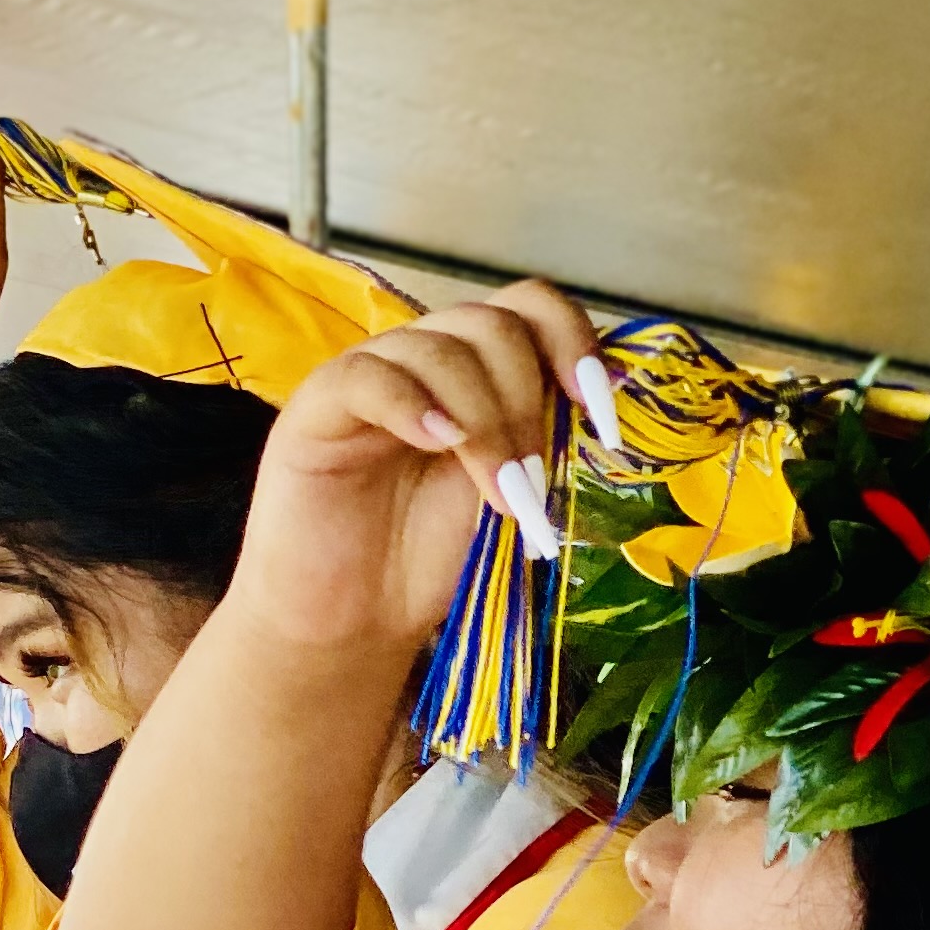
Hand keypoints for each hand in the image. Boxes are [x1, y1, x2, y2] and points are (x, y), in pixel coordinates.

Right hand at [223, 283, 599, 660]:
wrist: (351, 621)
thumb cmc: (425, 562)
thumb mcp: (506, 490)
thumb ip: (542, 434)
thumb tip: (613, 387)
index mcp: (472, 372)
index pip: (528, 308)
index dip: (572, 342)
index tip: (600, 412)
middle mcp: (422, 360)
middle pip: (490, 326)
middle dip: (526, 404)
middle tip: (531, 484)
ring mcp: (367, 377)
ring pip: (438, 350)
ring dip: (485, 423)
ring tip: (498, 496)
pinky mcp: (316, 408)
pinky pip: (366, 376)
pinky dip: (411, 404)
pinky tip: (438, 441)